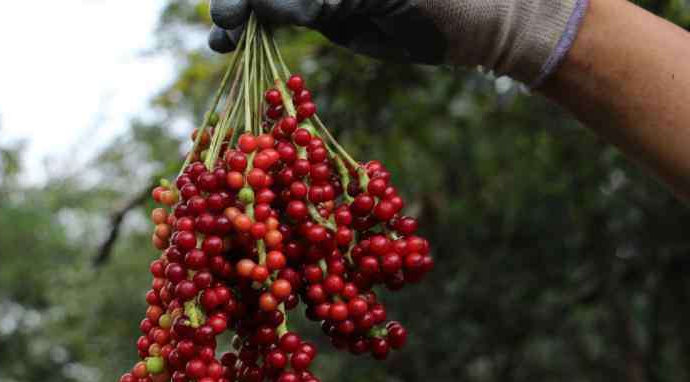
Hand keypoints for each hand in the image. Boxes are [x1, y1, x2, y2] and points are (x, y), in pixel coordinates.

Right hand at [208, 0, 588, 85]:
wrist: (493, 20)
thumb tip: (267, 2)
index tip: (235, 14)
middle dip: (242, 1)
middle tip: (224, 28)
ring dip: (244, 17)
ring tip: (225, 43)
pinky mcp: (335, 10)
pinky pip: (290, 13)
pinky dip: (265, 28)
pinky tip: (244, 43)